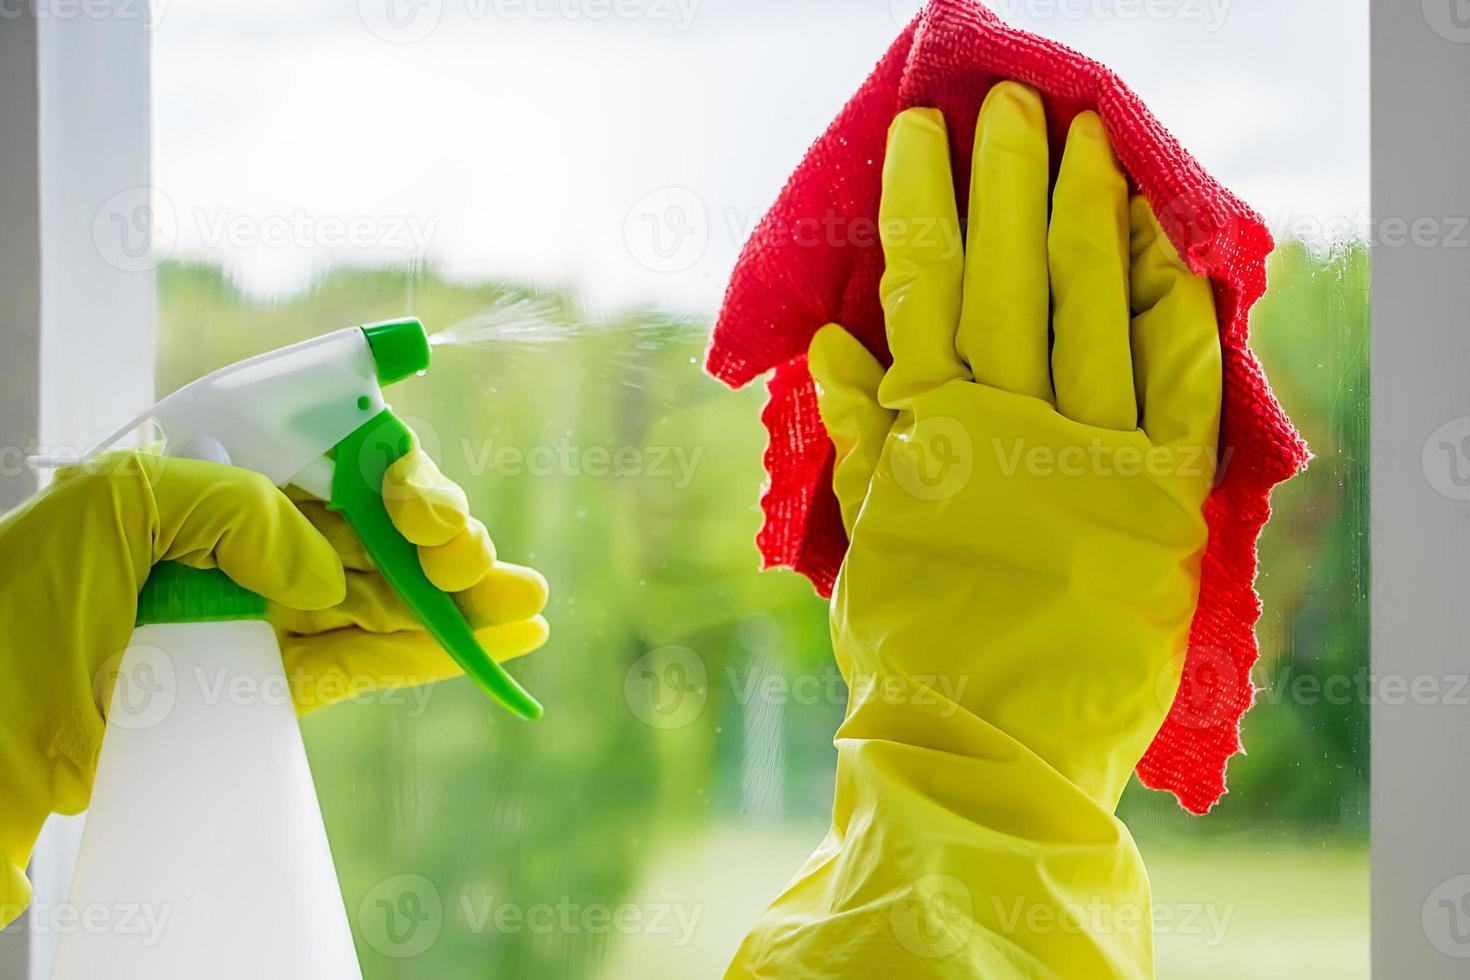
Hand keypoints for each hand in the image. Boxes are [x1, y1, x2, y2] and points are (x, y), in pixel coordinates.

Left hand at [0, 443, 547, 925]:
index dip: (395, 476)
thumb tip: (322, 570)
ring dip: (460, 604)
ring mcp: (269, 615)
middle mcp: (253, 541)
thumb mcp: (117, 505)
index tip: (420, 512)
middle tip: (478, 566)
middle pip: (376, 528)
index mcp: (219, 480)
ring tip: (527, 608)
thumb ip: (234, 506)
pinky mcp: (276, 683)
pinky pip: (365, 662)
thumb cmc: (23, 596)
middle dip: (441, 542)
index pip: (334, 458)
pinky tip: (487, 646)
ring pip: (386, 598)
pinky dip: (428, 656)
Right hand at [813, 83, 1219, 805]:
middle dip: (1006, 182)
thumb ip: (858, 439)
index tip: (921, 134)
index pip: (922, 290)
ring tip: (1088, 143)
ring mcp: (1091, 459)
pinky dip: (1176, 312)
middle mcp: (1010, 427)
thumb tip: (833, 345)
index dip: (923, 204)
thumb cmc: (909, 654)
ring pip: (1091, 309)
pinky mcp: (1161, 500)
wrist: (986, 756)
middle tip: (1010, 106)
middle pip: (1008, 277)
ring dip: (1089, 217)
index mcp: (928, 434)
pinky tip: (1171, 247)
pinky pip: (1177, 387)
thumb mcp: (865, 542)